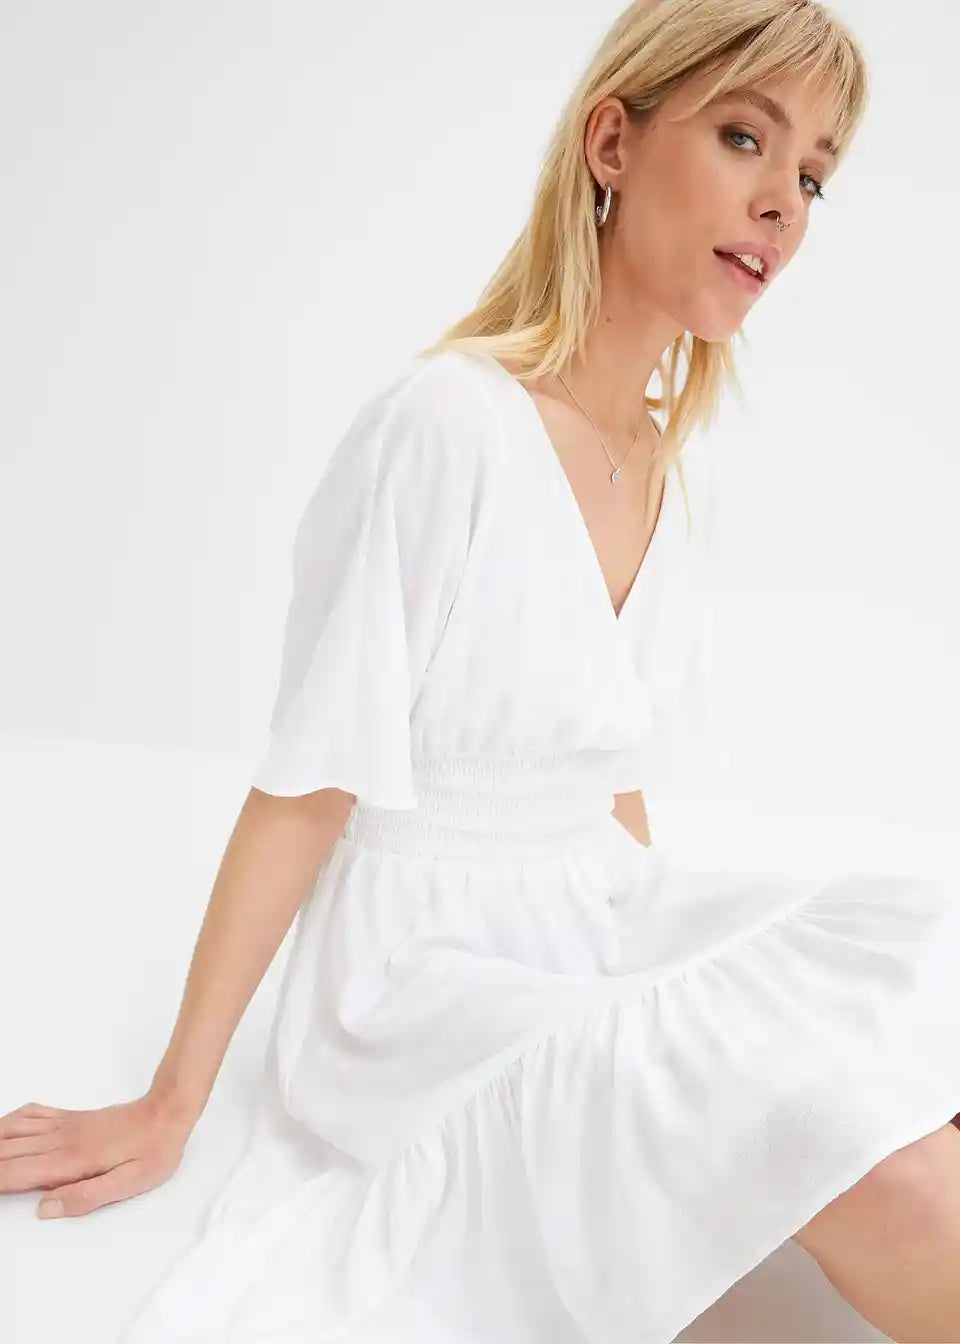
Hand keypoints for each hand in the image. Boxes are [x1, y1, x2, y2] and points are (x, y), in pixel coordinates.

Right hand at [0, 1093, 193, 1218]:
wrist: (167, 1112)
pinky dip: (9, 1122)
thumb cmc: (152, 1151)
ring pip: (13, 1130)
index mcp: (70, 1161)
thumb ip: (85, 1197)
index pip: (15, 1173)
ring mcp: (64, 1127)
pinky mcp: (71, 1119)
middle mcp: (60, 1140)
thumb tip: (46, 1209)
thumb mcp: (128, 1184)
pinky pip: (32, 1115)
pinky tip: (4, 1128)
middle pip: (7, 1152)